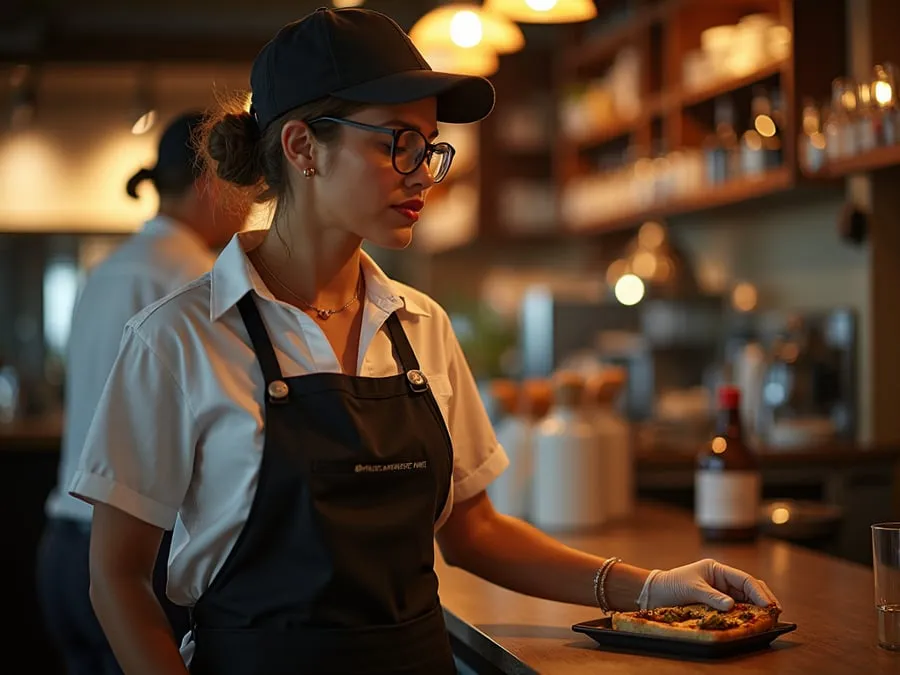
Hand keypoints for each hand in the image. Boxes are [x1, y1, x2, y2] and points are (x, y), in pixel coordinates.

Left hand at [637, 558, 780, 611]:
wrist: (657, 593)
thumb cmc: (673, 585)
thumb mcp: (692, 588)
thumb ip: (711, 596)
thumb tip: (732, 605)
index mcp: (717, 569)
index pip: (744, 579)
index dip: (758, 592)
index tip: (768, 605)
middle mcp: (722, 579)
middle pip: (749, 587)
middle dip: (763, 598)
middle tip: (776, 613)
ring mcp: (721, 590)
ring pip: (745, 598)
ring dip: (757, 607)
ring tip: (769, 618)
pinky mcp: (718, 601)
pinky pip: (737, 606)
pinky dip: (746, 613)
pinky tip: (754, 620)